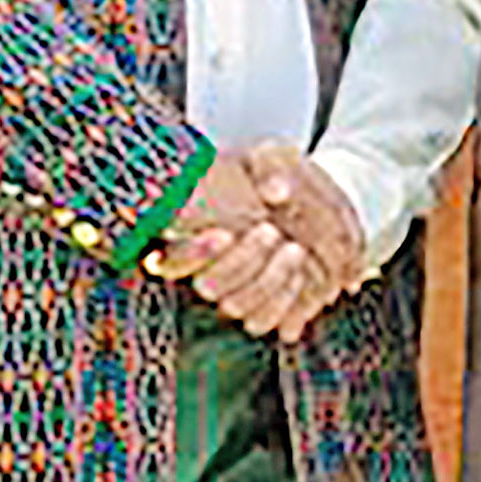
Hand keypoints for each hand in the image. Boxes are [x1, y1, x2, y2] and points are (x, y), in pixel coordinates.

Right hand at [150, 144, 363, 341]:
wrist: (310, 201)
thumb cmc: (279, 176)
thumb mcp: (274, 160)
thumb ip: (271, 169)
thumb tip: (276, 192)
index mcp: (192, 235)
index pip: (170, 259)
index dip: (193, 253)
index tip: (224, 233)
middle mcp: (207, 270)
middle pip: (209, 285)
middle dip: (241, 262)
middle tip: (271, 231)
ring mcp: (233, 293)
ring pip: (235, 306)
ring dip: (267, 282)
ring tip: (295, 248)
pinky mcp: (260, 309)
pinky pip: (262, 321)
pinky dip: (283, 302)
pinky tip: (302, 273)